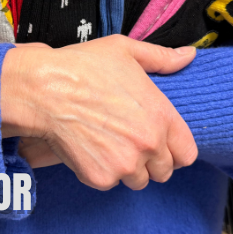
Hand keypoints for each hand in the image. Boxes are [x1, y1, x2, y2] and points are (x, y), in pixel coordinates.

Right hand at [1, 35, 197, 190]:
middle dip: (149, 160)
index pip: (186, 154)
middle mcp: (149, 145)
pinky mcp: (100, 177)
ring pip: (137, 180)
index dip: (173, 149)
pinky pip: (109, 183)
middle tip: (128, 142)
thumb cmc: (83, 67)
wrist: (44, 89)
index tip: (160, 143)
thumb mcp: (125, 51)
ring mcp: (124, 165)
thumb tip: (188, 56)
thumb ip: (161, 57)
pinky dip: (101, 171)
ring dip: (127, 168)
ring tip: (107, 144)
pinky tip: (89, 148)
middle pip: (163, 172)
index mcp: (161, 116)